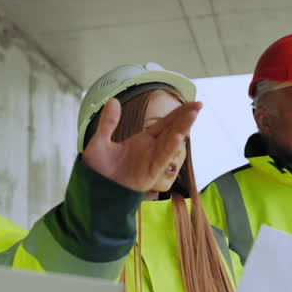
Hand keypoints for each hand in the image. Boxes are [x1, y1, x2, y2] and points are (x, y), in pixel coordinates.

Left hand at [83, 98, 201, 190]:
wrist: (92, 191)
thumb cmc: (98, 170)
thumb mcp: (100, 142)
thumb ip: (108, 122)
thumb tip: (114, 100)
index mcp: (142, 140)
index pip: (165, 123)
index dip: (178, 113)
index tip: (193, 103)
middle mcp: (151, 150)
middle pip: (172, 130)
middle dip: (186, 118)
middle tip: (199, 104)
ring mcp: (151, 162)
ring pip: (170, 143)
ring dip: (182, 129)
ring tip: (192, 114)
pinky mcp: (149, 174)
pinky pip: (162, 158)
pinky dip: (170, 147)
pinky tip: (177, 136)